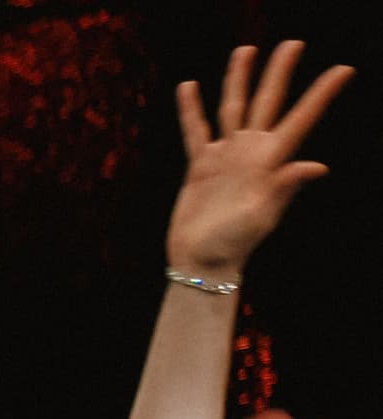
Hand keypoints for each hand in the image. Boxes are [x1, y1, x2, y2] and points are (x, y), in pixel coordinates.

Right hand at [168, 40, 351, 273]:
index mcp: (272, 160)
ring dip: (239, 79)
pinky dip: (191, 109)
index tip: (344, 70)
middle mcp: (252, 152)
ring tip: (246, 50)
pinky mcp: (201, 166)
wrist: (202, 260)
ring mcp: (226, 156)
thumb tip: (318, 167)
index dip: (323, 94)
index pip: (302, 118)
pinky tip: (189, 86)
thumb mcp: (263, 217)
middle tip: (293, 43)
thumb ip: (286, 187)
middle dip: (280, 72)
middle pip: (267, 101)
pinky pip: (196, 131)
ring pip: (233, 107)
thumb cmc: (234, 243)